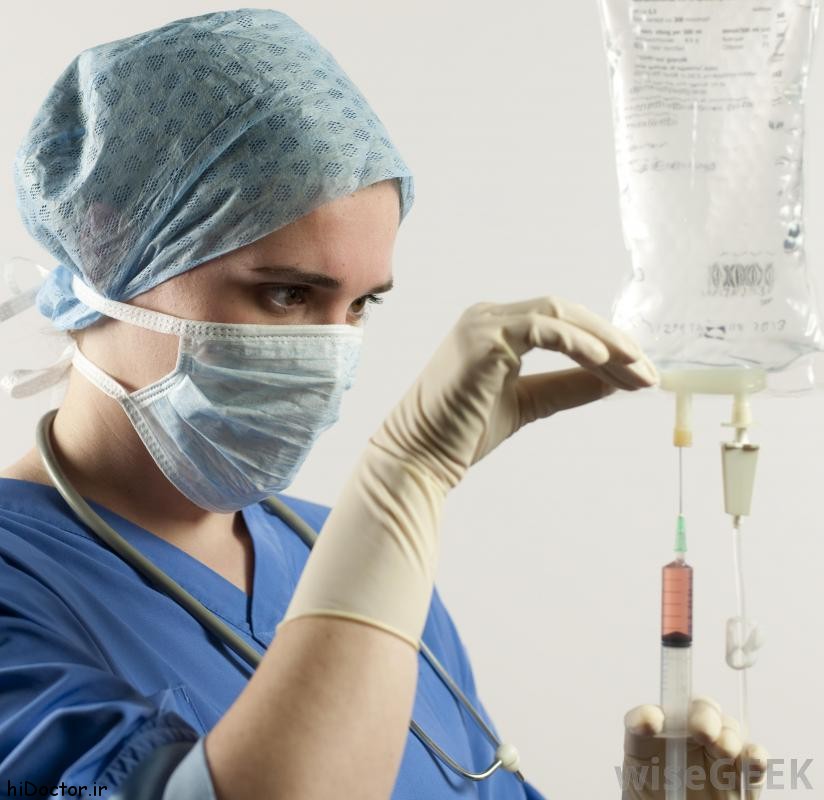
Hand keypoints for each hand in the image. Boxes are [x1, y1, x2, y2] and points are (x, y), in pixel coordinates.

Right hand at [372, 296, 657, 490]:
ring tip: (637, 369)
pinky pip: (542, 328)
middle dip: (613, 341)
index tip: (639, 373)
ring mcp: (483, 322)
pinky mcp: (483, 338)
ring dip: (604, 340)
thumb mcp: (528, 404)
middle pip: (567, 313)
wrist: (420, 456)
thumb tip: (616, 380)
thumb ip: (567, 387)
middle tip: (649, 373)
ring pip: (559, 314)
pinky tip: (605, 361)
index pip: (562, 324)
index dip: (605, 344)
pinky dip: (577, 341)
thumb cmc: (463, 433)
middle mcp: (488, 316)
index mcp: (496, 328)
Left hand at [621, 697, 767, 798]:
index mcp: (651, 739)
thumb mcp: (637, 787)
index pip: (647, 718)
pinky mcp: (741, 777)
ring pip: (727, 730)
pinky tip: (752, 758)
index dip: (647, 717)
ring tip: (722, 748)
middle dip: (702, 715)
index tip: (650, 723)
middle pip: (696, 712)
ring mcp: (715, 754)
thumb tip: (646, 737)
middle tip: (702, 730)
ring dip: (728, 734)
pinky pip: (752, 760)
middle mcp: (684, 739)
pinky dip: (755, 756)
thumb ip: (639, 766)